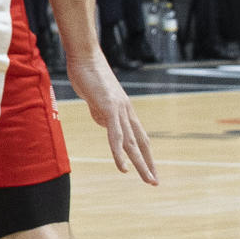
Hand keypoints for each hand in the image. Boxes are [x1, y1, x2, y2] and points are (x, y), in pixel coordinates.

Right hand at [65, 51, 158, 185]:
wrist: (85, 56)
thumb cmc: (88, 74)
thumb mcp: (95, 98)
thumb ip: (101, 112)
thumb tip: (104, 124)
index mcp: (125, 109)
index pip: (139, 136)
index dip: (145, 154)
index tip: (150, 169)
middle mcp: (127, 111)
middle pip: (141, 142)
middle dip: (149, 163)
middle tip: (155, 182)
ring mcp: (120, 110)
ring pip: (132, 142)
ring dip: (140, 163)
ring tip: (147, 180)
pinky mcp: (109, 108)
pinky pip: (116, 135)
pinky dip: (120, 153)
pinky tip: (123, 167)